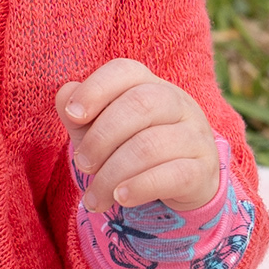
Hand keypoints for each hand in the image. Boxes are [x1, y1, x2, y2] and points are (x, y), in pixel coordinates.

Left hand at [55, 60, 220, 213]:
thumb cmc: (130, 148)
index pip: (125, 71)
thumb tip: (65, 95)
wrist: (180, 182)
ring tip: (94, 197)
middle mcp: (177, 103)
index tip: (72, 115)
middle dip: (100, 138)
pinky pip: (173, 174)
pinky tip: (120, 198)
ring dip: (112, 174)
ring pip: (150, 145)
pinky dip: (140, 187)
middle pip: (139, 105)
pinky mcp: (203, 169)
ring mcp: (195, 135)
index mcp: (149, 84)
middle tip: (81, 164)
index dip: (95, 89)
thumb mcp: (100, 131)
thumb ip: (81, 114)